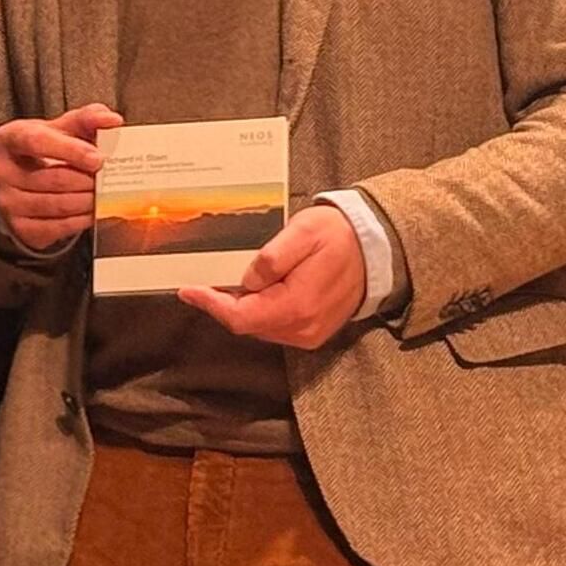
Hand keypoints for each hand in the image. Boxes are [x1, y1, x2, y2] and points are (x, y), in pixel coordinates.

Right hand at [0, 103, 122, 254]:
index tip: (98, 159)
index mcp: (9, 138)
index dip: (69, 150)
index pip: (35, 141)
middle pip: (52, 178)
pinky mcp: (18, 227)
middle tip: (108, 180)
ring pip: (56, 205)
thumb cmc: (47, 147)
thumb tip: (111, 120)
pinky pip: (56, 227)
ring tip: (102, 194)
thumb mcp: (63, 127)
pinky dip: (80, 220)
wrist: (23, 178)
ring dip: (87, 201)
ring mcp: (6, 201)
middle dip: (86, 181)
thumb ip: (88, 118)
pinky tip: (91, 211)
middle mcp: (0, 170)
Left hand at [182, 204, 365, 349]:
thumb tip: (247, 280)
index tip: (189, 291)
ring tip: (238, 278)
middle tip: (209, 278)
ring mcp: (309, 332)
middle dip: (224, 303)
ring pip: (259, 326)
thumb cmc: (339, 237)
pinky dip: (261, 309)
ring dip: (243, 306)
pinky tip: (260, 288)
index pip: (241, 317)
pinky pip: (275, 324)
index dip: (211, 305)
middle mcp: (303, 327)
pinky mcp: (312, 330)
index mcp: (298, 306)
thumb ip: (272, 259)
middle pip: (247, 323)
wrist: (376, 250)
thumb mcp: (303, 233)